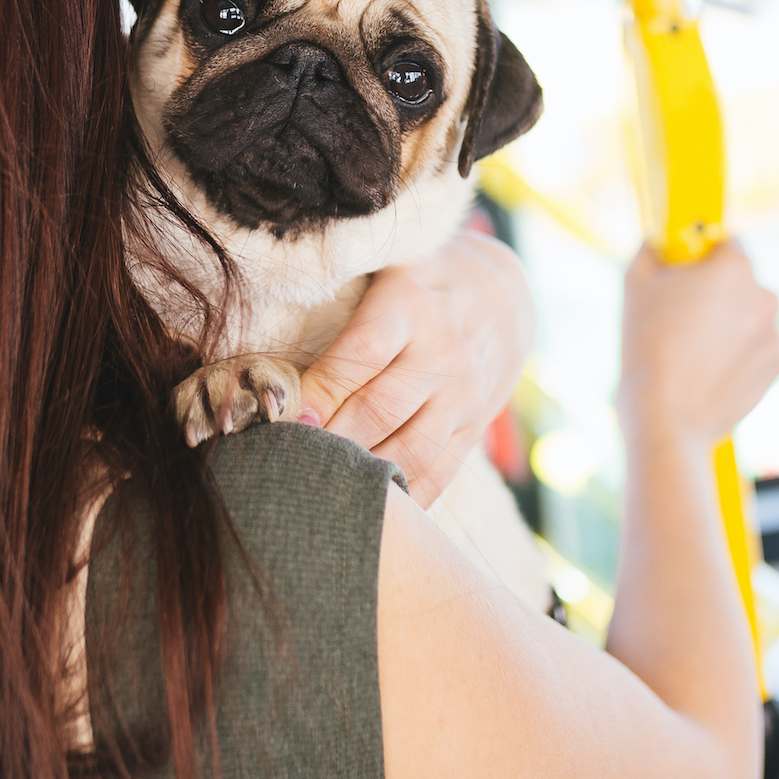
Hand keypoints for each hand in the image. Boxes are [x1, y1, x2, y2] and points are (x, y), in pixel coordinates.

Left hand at [301, 227, 534, 506]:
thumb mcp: (387, 265)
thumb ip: (337, 288)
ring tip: (316, 491)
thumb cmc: (419, 282)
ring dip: (361, 476)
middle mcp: (442, 353)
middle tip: (282, 464)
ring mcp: (463, 397)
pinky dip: (403, 499)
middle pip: (381, 410)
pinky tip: (365, 512)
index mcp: (411, 305)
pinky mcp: (473, 430)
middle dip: (330, 442)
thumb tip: (272, 337)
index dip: (323, 388)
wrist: (505, 298)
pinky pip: (438, 475)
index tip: (283, 417)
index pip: (362, 352)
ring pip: (410, 451)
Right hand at [616, 241, 778, 451]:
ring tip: (692, 348)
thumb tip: (654, 243)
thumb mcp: (635, 285)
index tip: (687, 269)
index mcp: (735, 268)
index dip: (703, 255)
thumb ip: (649, 252)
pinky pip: (757, 348)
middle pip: (740, 282)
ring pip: (749, 316)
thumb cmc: (647, 348)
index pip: (727, 242)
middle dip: (717, 292)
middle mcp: (764, 296)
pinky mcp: (776, 367)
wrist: (666, 417)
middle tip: (682, 314)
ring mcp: (774, 334)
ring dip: (730, 324)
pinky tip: (707, 368)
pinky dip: (739, 353)